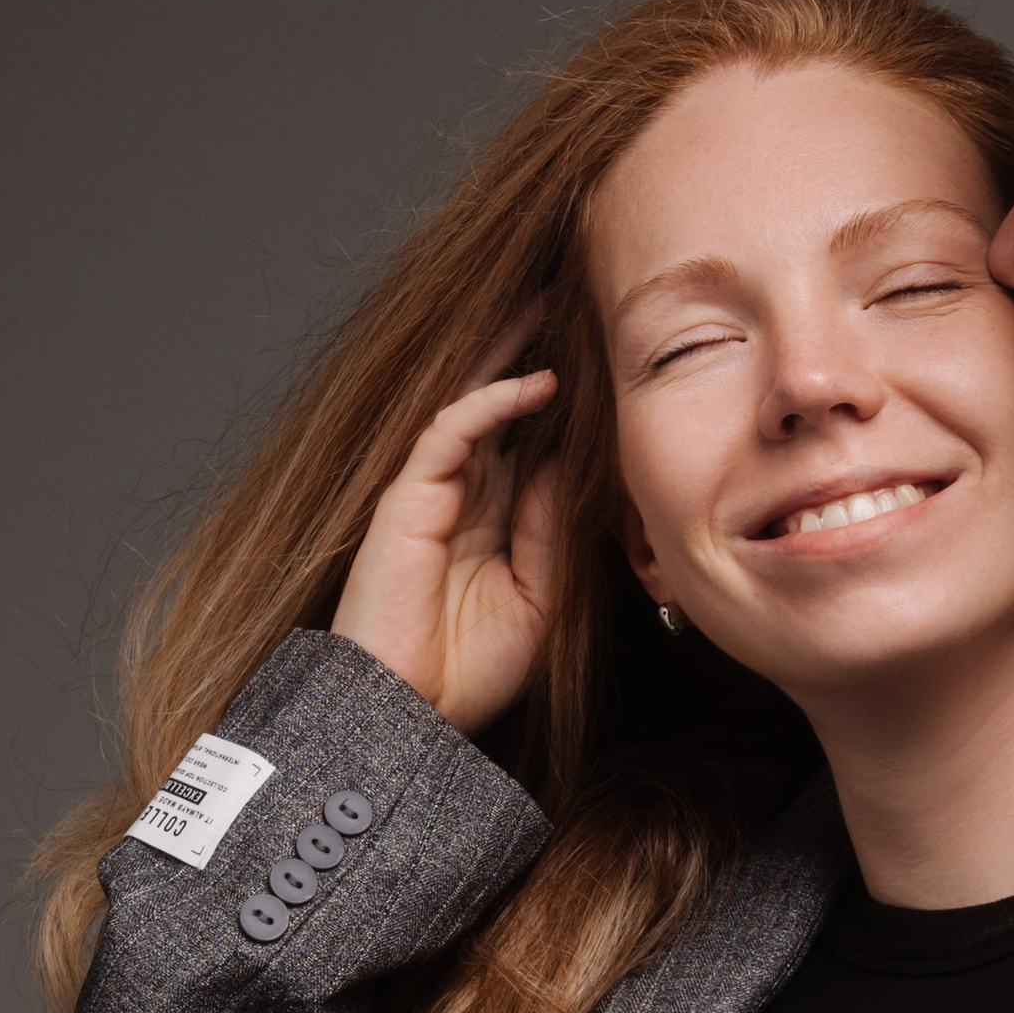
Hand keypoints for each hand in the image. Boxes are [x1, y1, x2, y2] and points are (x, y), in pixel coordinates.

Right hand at [331, 329, 558, 734]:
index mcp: (491, 519)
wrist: (410, 712)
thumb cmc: (469, 670)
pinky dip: (491, 403)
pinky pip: (450, 432)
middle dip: (532, 351)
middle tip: (573, 299)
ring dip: (512, 354)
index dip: (563, 401)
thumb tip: (572, 463)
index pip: (530, 440)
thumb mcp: (539, 599)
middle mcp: (461, 495)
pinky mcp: (406, 497)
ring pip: (472, 402)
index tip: (607, 361)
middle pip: (500, 405)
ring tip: (551, 306)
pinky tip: (536, 383)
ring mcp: (430, 492)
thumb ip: (553, 530)